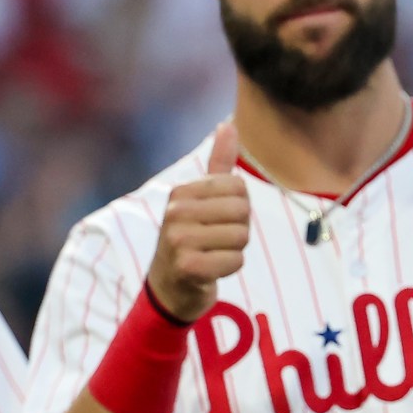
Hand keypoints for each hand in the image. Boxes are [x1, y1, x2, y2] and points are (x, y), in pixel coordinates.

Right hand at [147, 121, 250, 322]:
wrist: (170, 288)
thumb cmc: (193, 239)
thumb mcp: (202, 200)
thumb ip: (218, 164)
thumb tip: (228, 124)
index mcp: (181, 192)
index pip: (239, 188)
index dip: (239, 208)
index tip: (217, 221)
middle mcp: (176, 212)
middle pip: (243, 212)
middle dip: (238, 230)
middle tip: (215, 241)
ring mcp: (179, 240)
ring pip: (242, 237)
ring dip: (234, 251)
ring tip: (212, 254)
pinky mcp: (188, 267)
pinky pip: (236, 261)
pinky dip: (230, 268)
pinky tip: (210, 270)